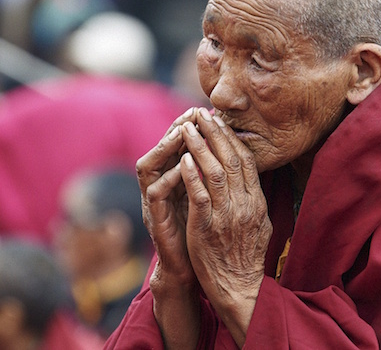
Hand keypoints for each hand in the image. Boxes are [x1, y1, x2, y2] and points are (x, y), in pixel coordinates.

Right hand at [136, 107, 197, 284]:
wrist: (189, 269)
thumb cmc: (201, 232)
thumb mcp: (209, 198)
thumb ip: (212, 175)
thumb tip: (231, 150)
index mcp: (174, 179)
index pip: (178, 144)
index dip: (189, 126)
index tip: (206, 110)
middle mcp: (160, 186)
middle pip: (160, 149)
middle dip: (175, 129)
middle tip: (191, 114)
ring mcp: (153, 202)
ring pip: (149, 166)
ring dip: (165, 148)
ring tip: (182, 133)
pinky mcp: (154, 219)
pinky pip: (155, 193)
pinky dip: (168, 179)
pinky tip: (183, 168)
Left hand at [179, 108, 272, 344]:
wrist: (238, 288)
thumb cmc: (245, 257)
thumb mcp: (260, 225)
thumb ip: (254, 201)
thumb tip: (250, 179)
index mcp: (257, 202)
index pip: (246, 161)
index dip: (232, 138)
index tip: (219, 122)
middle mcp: (245, 204)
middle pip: (231, 159)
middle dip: (215, 133)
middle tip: (202, 113)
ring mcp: (227, 215)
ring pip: (214, 171)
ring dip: (200, 146)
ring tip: (188, 127)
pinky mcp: (208, 226)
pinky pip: (200, 195)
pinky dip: (192, 174)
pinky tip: (183, 158)